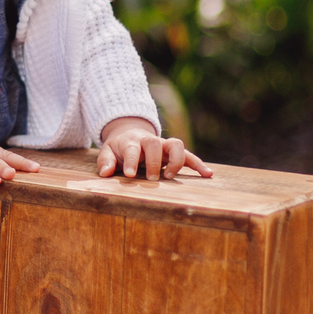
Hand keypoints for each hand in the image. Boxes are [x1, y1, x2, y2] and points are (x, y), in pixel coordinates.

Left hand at [96, 116, 211, 182]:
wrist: (130, 134)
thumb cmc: (119, 148)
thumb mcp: (107, 152)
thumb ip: (105, 161)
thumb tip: (105, 173)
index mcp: (132, 141)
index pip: (132, 149)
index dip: (132, 161)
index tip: (131, 175)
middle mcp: (149, 141)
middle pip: (154, 144)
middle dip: (154, 162)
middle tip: (152, 179)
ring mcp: (163, 145)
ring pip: (175, 144)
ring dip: (176, 160)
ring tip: (171, 177)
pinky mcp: (174, 152)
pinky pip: (189, 155)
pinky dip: (199, 164)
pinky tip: (208, 174)